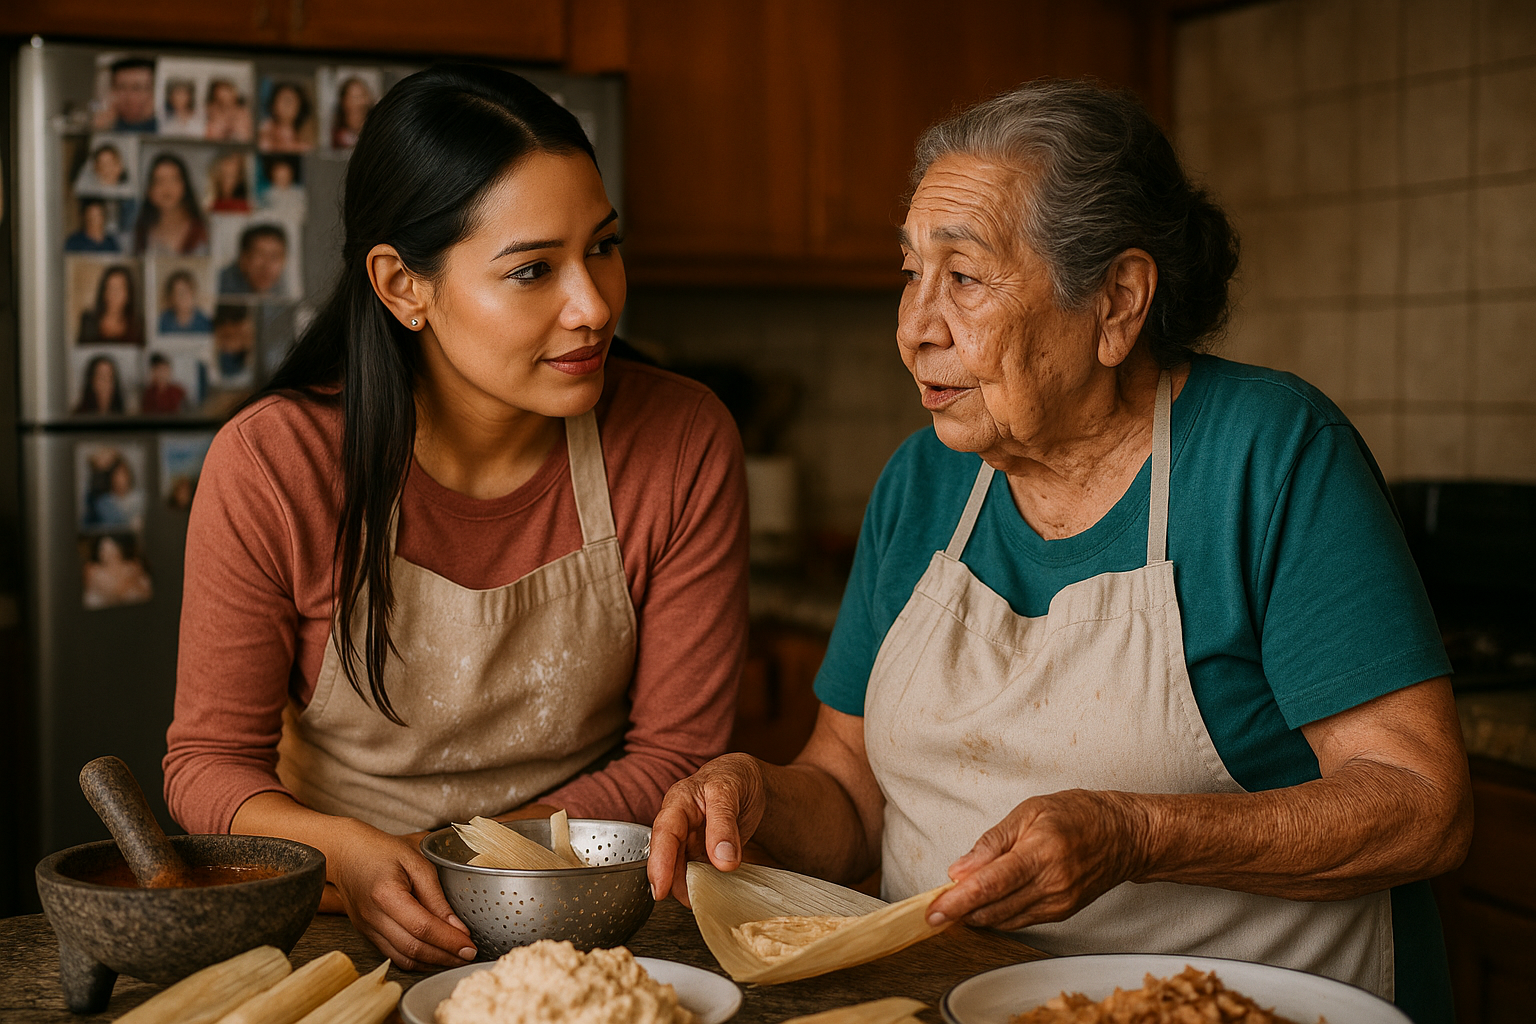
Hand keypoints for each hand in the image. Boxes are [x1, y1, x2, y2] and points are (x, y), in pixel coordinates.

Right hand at [326, 820, 476, 969]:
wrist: (347, 853)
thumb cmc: (382, 850)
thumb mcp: (417, 862)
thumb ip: (436, 896)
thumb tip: (457, 927)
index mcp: (385, 894)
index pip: (422, 927)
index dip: (449, 941)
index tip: (469, 946)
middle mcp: (373, 917)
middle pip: (413, 948)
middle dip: (445, 956)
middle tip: (468, 955)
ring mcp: (367, 928)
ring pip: (403, 958)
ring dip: (432, 962)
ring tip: (456, 958)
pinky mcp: (367, 934)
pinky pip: (394, 955)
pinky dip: (417, 959)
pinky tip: (434, 954)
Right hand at [648, 754, 766, 905]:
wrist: (747, 782)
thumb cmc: (733, 778)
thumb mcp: (729, 791)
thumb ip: (724, 825)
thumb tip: (723, 861)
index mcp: (678, 802)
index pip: (664, 834)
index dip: (659, 864)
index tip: (661, 890)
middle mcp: (678, 824)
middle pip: (667, 858)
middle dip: (674, 883)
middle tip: (692, 901)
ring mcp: (688, 841)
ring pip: (680, 870)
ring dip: (690, 887)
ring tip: (707, 898)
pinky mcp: (699, 854)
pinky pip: (696, 873)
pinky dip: (704, 885)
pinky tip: (714, 891)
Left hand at [925, 789, 1149, 930]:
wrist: (1124, 835)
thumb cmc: (1078, 814)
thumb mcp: (1030, 811)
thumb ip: (992, 842)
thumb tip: (960, 870)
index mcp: (1041, 853)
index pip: (991, 885)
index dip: (957, 901)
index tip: (933, 912)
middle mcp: (1052, 884)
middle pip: (994, 909)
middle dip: (958, 913)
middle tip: (932, 909)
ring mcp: (1058, 903)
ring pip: (1004, 920)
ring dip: (975, 916)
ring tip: (953, 904)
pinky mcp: (1061, 913)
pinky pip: (1019, 921)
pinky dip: (996, 915)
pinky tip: (982, 906)